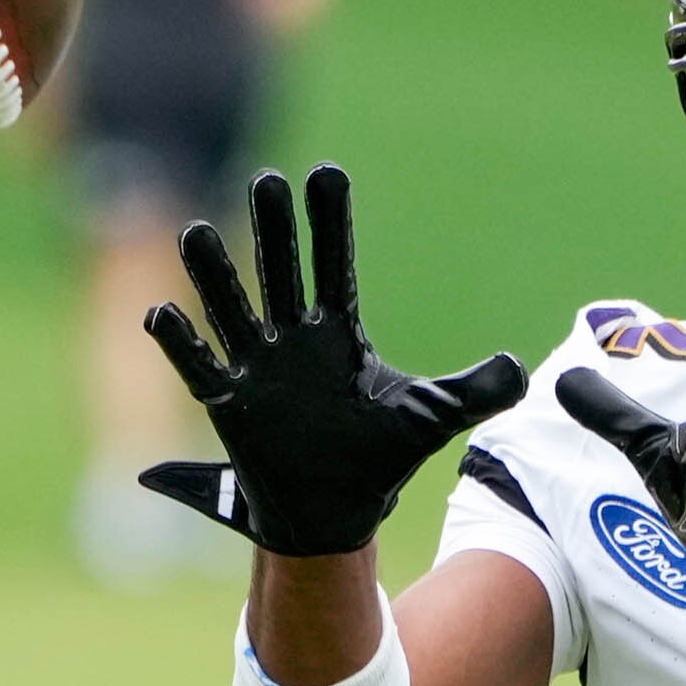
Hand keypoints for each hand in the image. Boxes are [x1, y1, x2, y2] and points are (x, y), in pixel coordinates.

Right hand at [141, 164, 527, 556]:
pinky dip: (182, 344)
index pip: (335, 266)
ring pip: (232, 309)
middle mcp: (293, 340)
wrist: (335, 512)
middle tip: (266, 180)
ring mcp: (257, 368)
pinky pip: (199, 367)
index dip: (330, 223)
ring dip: (215, 275)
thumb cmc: (379, 457)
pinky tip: (163, 313)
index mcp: (338, 334)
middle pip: (281, 272)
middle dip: (274, 230)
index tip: (326, 173)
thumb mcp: (432, 417)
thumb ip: (475, 390)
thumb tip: (521, 368)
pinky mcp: (229, 405)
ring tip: (195, 231)